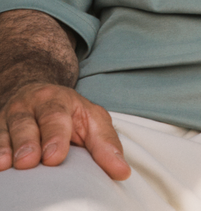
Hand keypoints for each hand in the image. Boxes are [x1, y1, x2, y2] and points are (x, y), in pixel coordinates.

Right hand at [0, 83, 130, 179]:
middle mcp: (30, 105)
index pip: (57, 116)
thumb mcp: (93, 121)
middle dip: (28, 141)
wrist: (38, 95)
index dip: (55, 136)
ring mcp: (9, 116)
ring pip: (4, 130)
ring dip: (5, 148)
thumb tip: (123, 173)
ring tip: (7, 165)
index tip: (55, 157)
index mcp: (58, 100)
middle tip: (29, 161)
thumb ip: (106, 145)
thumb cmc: (71, 115)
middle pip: (27, 122)